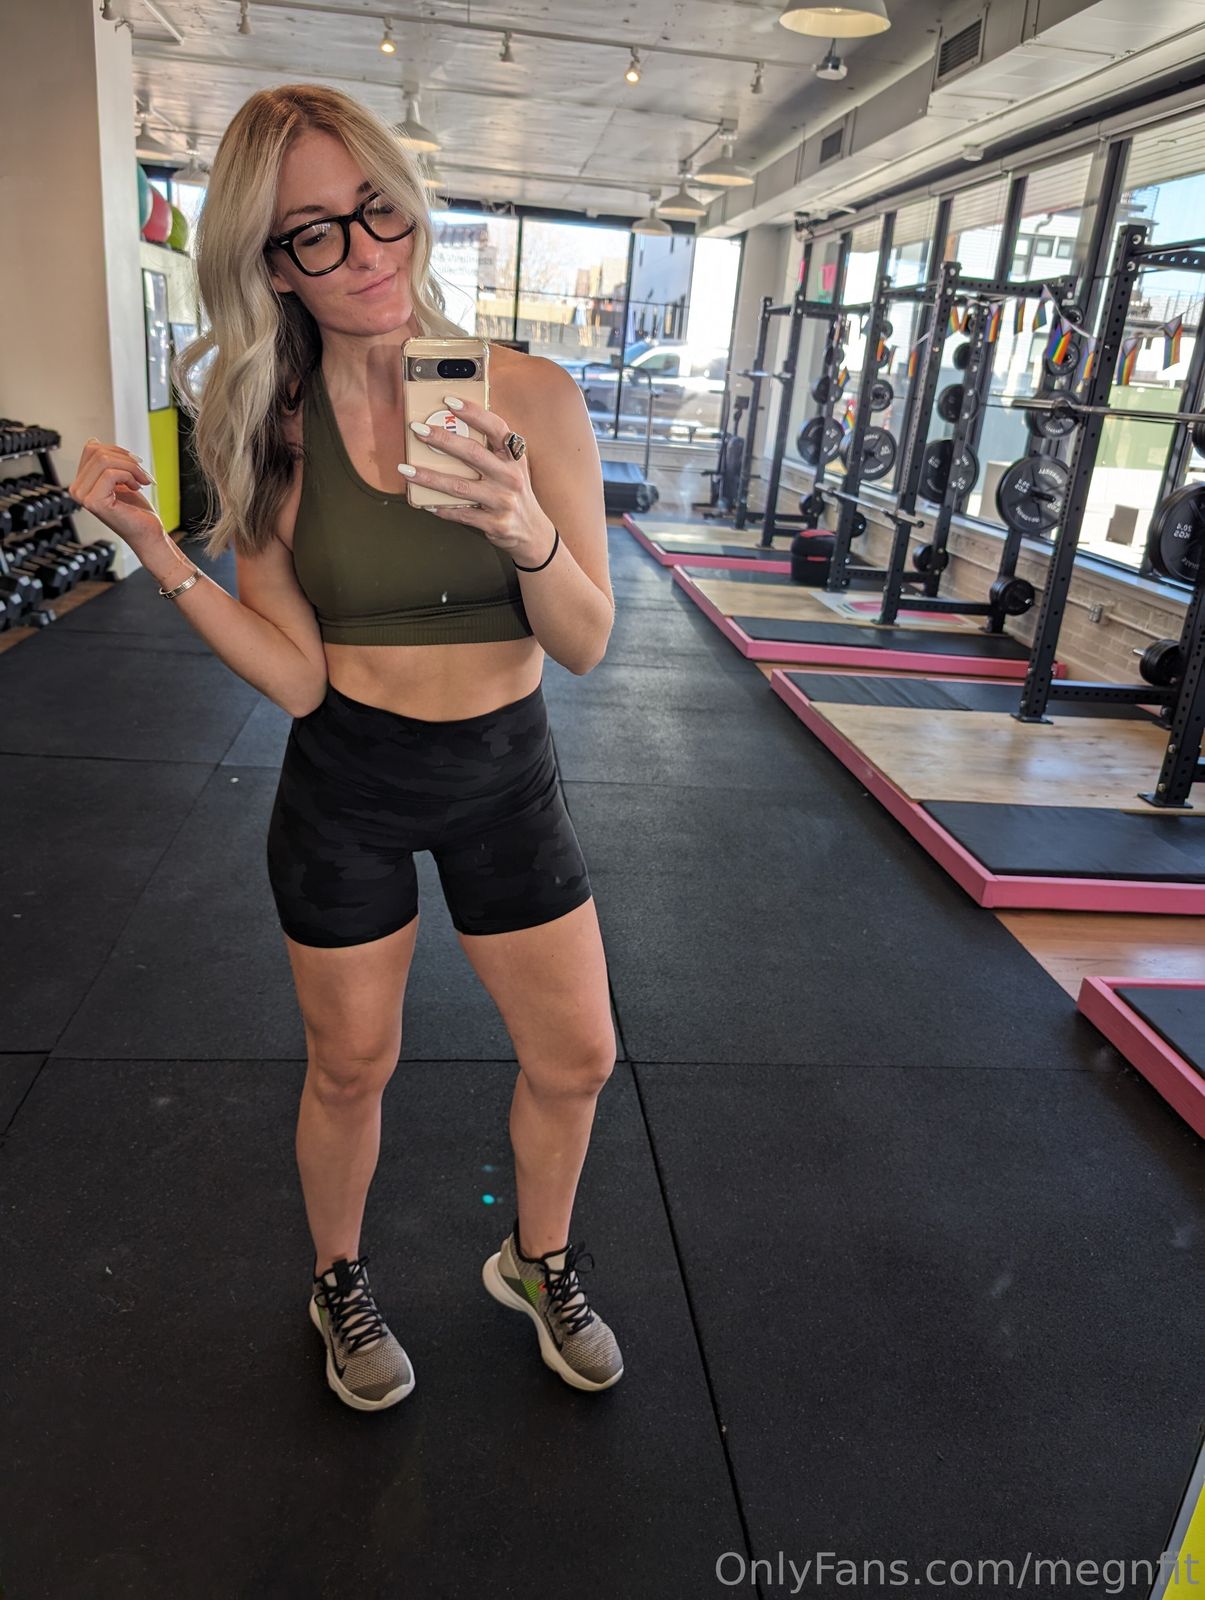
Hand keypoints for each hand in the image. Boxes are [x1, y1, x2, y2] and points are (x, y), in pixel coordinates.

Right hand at [69, 439, 161, 550]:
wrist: (148, 533)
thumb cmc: (137, 510)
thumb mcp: (120, 477)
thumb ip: (105, 461)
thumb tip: (92, 440)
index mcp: (81, 482)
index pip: (92, 448)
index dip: (118, 451)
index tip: (137, 464)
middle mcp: (76, 489)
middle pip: (98, 452)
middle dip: (127, 459)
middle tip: (143, 474)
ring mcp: (82, 496)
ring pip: (104, 460)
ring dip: (132, 467)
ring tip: (142, 481)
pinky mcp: (94, 502)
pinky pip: (110, 473)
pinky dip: (130, 476)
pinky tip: (137, 487)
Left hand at [400, 396, 555, 566]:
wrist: (533, 531)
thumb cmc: (514, 493)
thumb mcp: (512, 468)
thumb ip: (491, 451)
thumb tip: (452, 430)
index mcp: (514, 457)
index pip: (495, 427)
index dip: (473, 412)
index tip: (449, 401)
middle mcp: (510, 476)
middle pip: (472, 453)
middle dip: (441, 439)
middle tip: (417, 429)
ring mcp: (503, 501)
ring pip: (459, 486)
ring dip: (429, 477)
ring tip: (406, 469)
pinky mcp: (494, 523)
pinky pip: (461, 514)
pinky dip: (441, 508)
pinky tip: (425, 502)